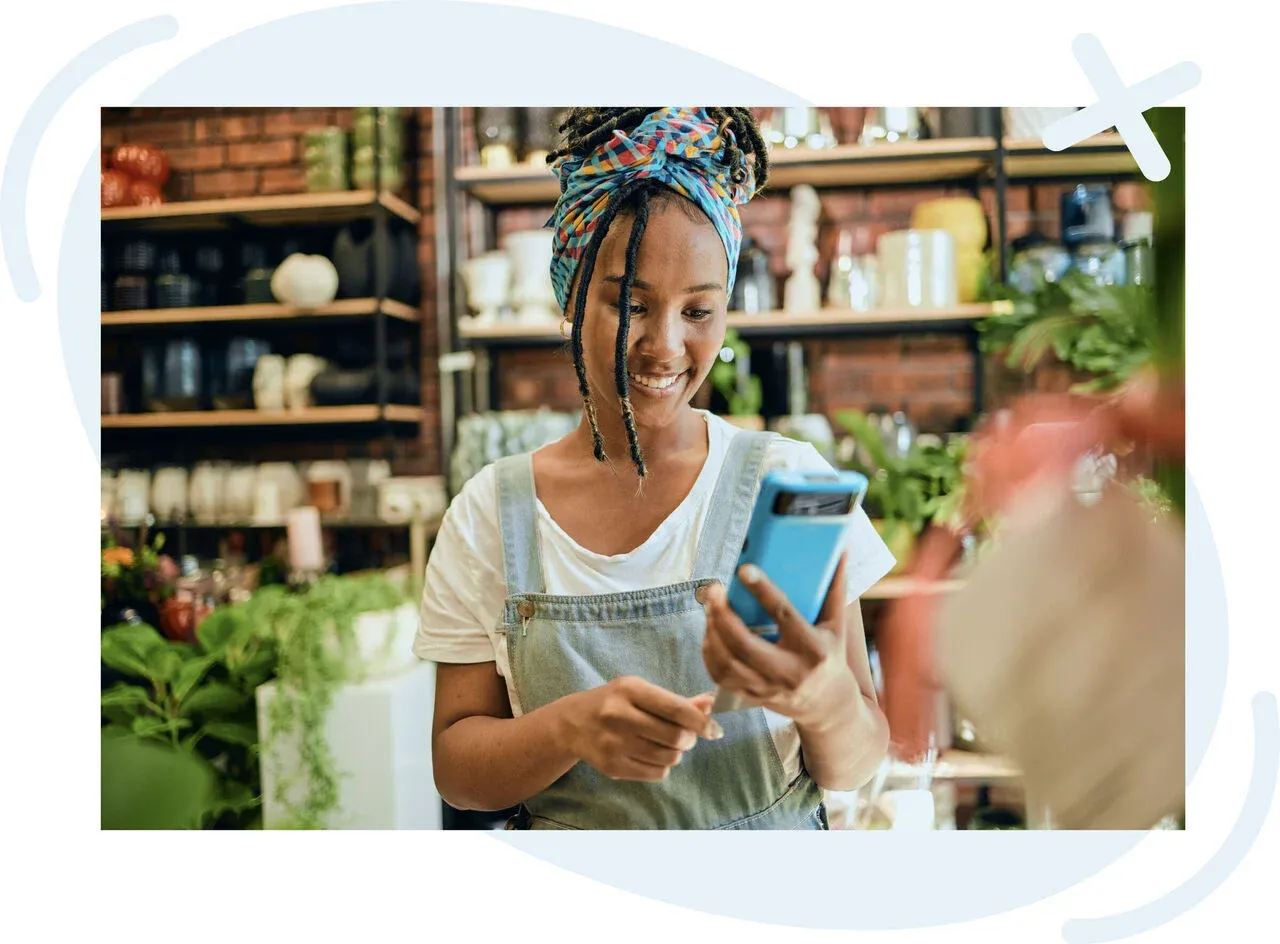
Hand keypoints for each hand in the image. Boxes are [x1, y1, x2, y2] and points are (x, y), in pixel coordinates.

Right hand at [559, 676, 723, 782]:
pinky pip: (656, 773)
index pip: (676, 709)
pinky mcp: (612, 767)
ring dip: (677, 753)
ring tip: (668, 744)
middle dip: (690, 739)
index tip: (715, 729)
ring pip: (668, 757)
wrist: (573, 724)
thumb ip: (677, 700)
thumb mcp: (641, 692)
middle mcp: (619, 715)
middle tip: (687, 736)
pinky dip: (663, 766)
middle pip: (675, 737)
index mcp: (629, 689)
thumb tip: (711, 705)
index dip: (702, 722)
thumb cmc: (615, 703)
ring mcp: (614, 743)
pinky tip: (653, 755)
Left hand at [701, 555, 855, 727]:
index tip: (743, 569)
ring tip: (710, 608)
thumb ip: (835, 588)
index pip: (784, 615)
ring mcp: (768, 688)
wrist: (827, 704)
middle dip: (723, 615)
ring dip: (712, 633)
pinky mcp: (752, 697)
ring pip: (727, 663)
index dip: (762, 591)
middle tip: (714, 590)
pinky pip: (720, 677)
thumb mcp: (837, 625)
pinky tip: (710, 632)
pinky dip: (709, 652)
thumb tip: (839, 549)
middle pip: (744, 644)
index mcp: (813, 649)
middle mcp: (790, 672)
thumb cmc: (830, 654)